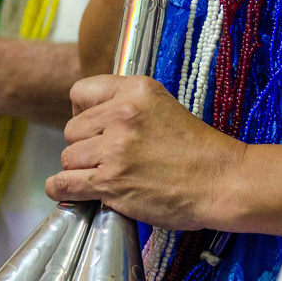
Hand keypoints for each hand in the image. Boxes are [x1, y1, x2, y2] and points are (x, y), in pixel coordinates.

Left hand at [46, 76, 246, 229]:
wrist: (222, 182)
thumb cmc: (197, 150)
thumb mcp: (163, 107)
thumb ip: (126, 105)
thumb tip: (88, 117)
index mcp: (136, 90)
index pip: (80, 92)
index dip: (82, 112)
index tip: (93, 128)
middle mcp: (122, 114)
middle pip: (71, 129)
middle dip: (84, 145)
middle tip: (106, 158)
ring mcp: (115, 149)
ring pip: (68, 157)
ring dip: (80, 170)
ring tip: (103, 176)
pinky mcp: (111, 182)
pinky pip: (65, 183)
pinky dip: (59, 189)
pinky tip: (63, 190)